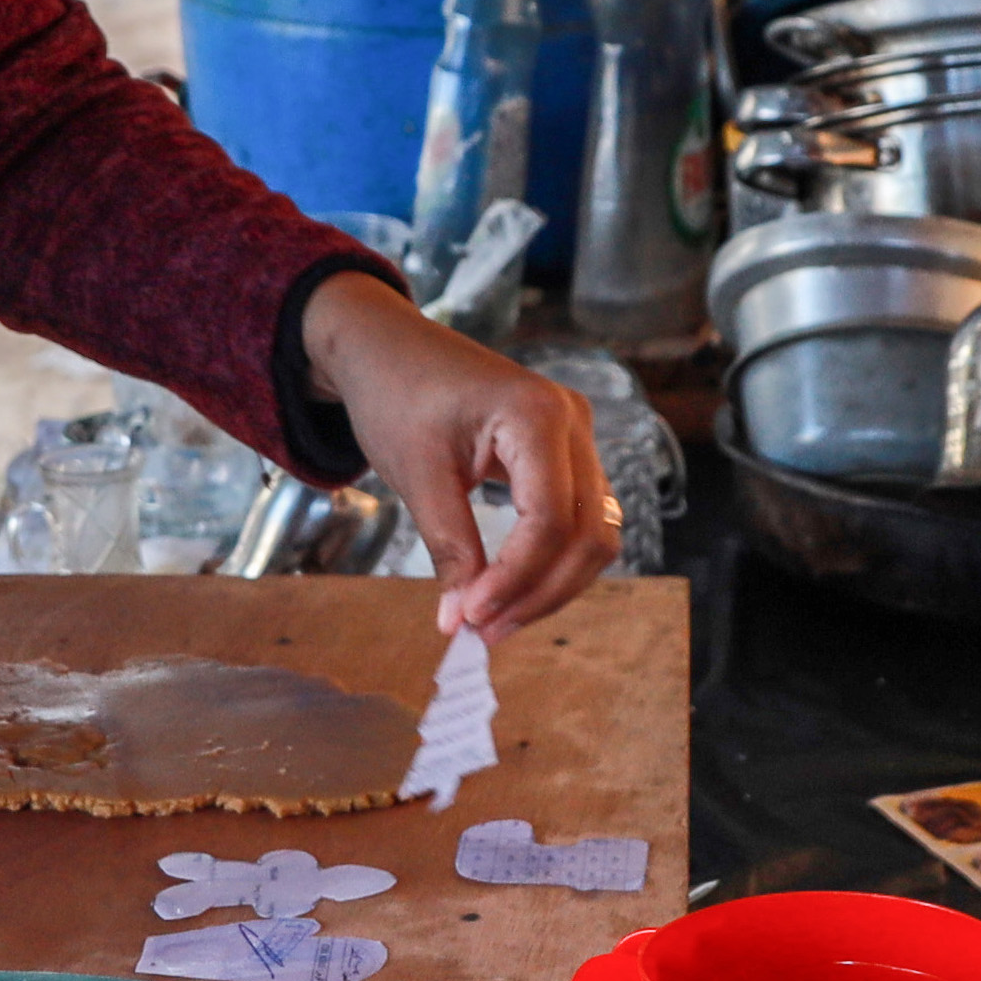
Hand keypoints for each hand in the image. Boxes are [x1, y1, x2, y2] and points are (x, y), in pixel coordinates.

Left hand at [294, 271, 616, 640]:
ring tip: (495, 619)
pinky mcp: (566, 451)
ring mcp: (576, 435)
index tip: (470, 618)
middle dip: (541, 593)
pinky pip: (579, 518)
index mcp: (537, 415)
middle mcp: (573, 421)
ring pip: (594, 533)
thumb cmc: (396, 395)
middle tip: (484, 632)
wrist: (385, 348)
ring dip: (552, 584)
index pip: (550, 520)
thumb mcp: (417, 476)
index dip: (516, 579)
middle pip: (588, 533)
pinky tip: (510, 588)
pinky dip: (550, 560)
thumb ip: (448, 549)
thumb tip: (459, 622)